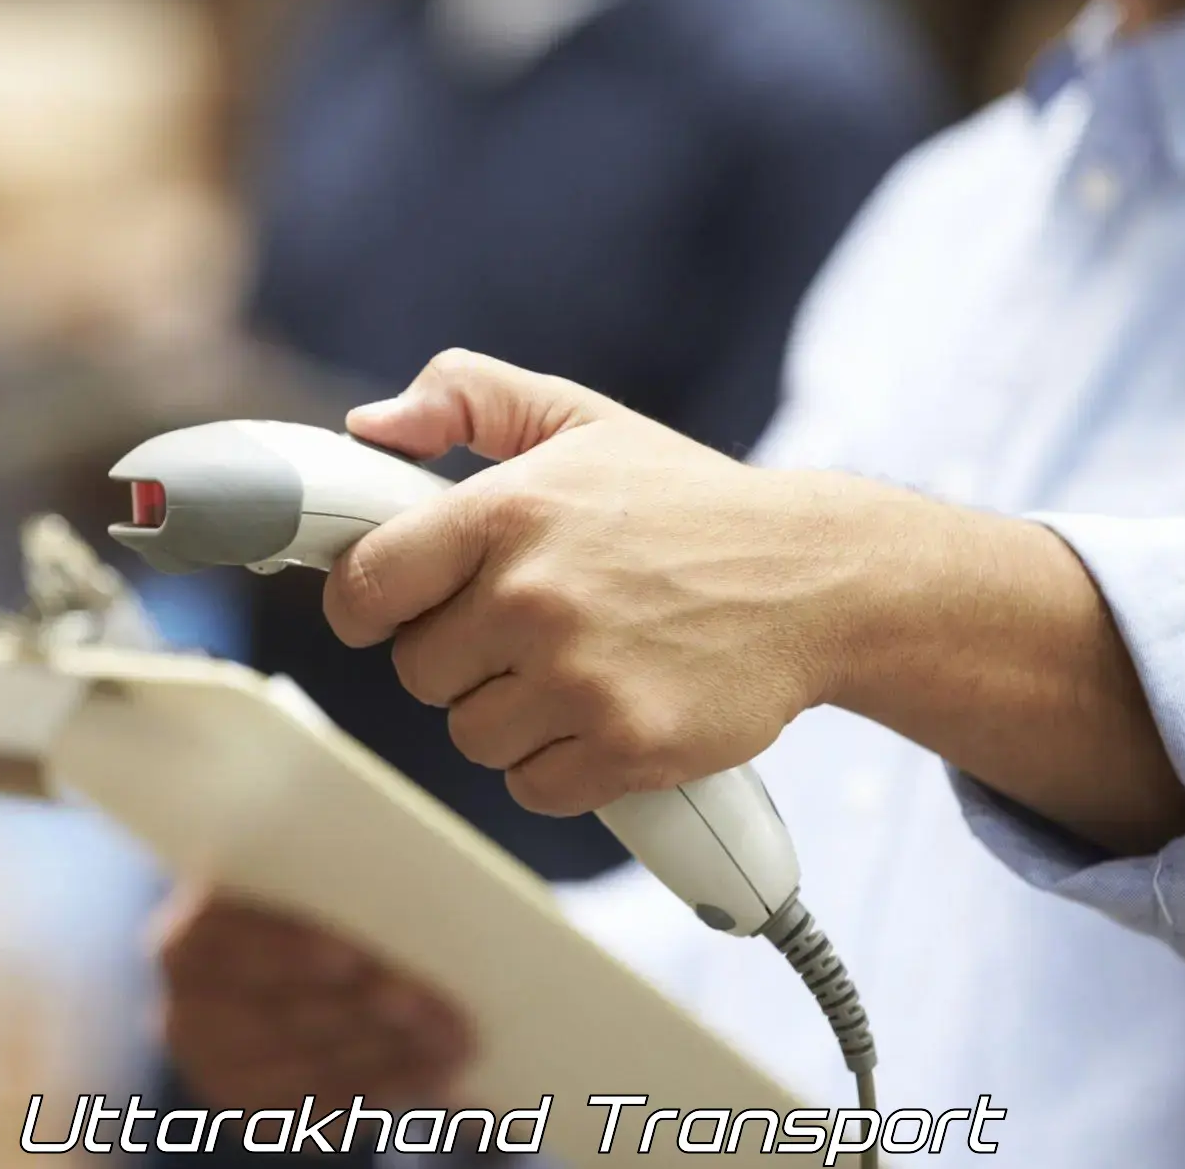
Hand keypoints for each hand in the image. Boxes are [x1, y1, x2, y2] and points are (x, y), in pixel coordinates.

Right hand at [151, 888, 473, 1109]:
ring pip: (311, 1069)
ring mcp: (218, 1076)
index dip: (286, 949)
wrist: (263, 973)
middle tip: (429, 1003)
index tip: (349, 957)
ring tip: (454, 1039)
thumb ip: (330, 890)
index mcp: (186, 941)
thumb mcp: (297, 888)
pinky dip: (389, 1090)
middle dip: (364, 1009)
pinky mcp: (259, 1118)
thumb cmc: (296, 910)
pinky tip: (438, 1073)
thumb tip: (407, 897)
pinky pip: (328, 1113)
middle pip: (278, 1013)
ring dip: (391, 1055)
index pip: (224, 940)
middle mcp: (184, 1015)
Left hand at [323, 350, 861, 816]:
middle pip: (418, 672)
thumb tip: (368, 426)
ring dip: (511, 714)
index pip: (366, 584)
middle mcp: (533, 595)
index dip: (367, 604)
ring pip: (471, 735)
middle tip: (525, 629)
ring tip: (575, 667)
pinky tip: (604, 713)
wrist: (817, 581)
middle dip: (459, 657)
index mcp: (506, 511)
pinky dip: (561, 765)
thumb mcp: (578, 419)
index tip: (391, 610)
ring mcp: (579, 679)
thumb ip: (465, 398)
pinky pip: (532, 786)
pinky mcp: (625, 747)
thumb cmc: (686, 504)